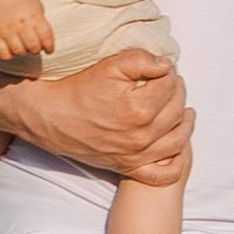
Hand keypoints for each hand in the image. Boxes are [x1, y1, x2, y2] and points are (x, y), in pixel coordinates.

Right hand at [0, 0, 54, 62]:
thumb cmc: (22, 1)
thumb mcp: (37, 8)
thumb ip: (42, 24)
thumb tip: (45, 44)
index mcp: (34, 17)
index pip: (46, 38)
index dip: (50, 47)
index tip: (49, 50)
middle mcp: (20, 23)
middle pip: (33, 47)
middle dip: (36, 50)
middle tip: (34, 48)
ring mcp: (6, 29)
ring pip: (18, 52)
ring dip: (23, 53)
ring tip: (23, 48)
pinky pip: (2, 53)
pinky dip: (9, 55)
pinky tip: (11, 50)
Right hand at [0, 47, 191, 186]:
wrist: (48, 117)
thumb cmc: (78, 89)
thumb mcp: (109, 66)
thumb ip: (142, 60)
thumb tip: (167, 65)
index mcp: (140, 109)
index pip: (170, 86)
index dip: (169, 73)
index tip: (164, 69)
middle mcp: (142, 136)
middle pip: (177, 111)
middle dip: (178, 93)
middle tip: (172, 84)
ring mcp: (136, 155)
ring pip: (178, 141)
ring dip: (185, 124)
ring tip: (185, 112)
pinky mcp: (128, 167)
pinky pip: (164, 173)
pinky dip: (177, 162)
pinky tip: (178, 147)